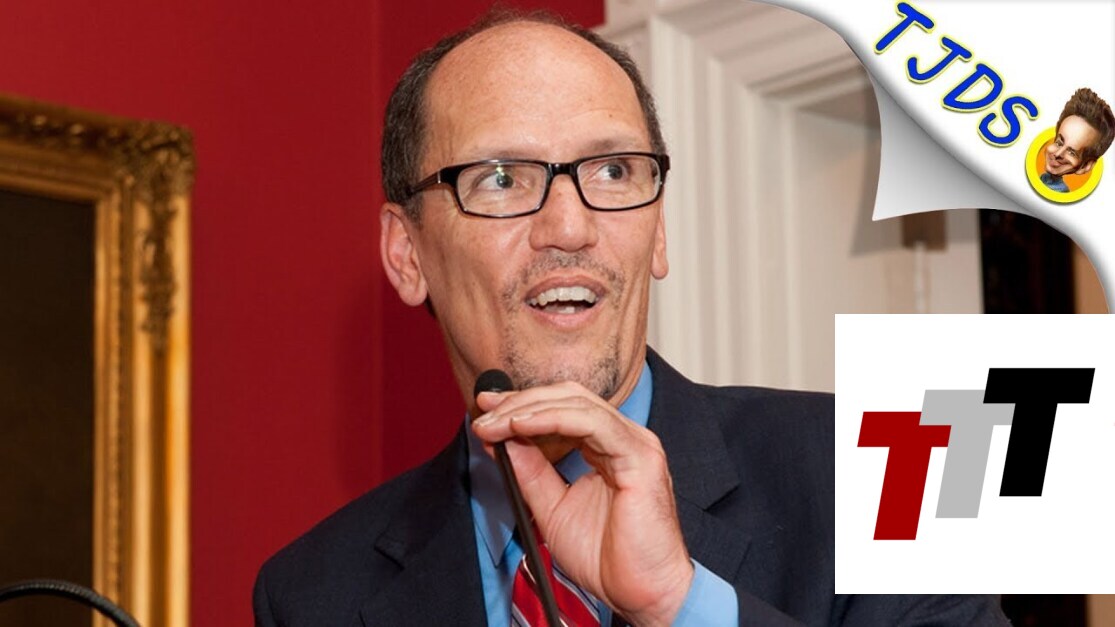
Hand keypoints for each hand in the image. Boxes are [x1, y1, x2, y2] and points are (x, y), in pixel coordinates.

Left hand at [472, 382, 693, 625]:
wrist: (640, 592)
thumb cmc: (607, 559)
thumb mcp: (552, 507)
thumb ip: (531, 472)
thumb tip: (504, 440)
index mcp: (608, 447)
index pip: (563, 407)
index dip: (523, 403)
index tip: (486, 408)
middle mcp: (624, 438)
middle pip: (569, 397)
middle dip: (521, 400)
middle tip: (484, 408)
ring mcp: (635, 444)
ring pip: (578, 404)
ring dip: (529, 409)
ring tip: (496, 420)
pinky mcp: (640, 458)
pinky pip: (593, 424)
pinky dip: (553, 419)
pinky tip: (522, 425)